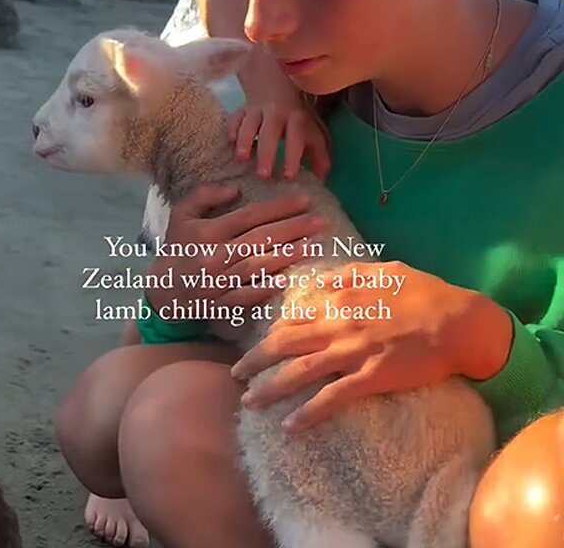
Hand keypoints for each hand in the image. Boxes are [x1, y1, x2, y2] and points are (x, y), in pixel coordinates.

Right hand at [143, 184, 325, 314]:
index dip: (278, 208)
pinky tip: (286, 281)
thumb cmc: (177, 248)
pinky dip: (264, 289)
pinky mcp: (220, 302)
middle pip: (258, 240)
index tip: (305, 200)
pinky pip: (245, 296)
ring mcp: (217, 281)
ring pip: (256, 266)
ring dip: (286, 256)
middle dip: (293, 229)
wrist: (162, 289)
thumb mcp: (181, 215)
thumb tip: (235, 190)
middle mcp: (213, 256)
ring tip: (313, 246)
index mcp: (206, 232)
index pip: (249, 216)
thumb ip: (203, 196)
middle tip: (321, 222)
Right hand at [228, 49, 330, 180]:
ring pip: (249, 124)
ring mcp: (256, 110)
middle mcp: (276, 113)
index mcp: (296, 119)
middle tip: (262, 175)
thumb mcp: (311, 134)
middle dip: (266, 153)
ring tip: (241, 158)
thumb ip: (318, 156)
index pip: (296, 137)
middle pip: (270, 132)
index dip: (293, 156)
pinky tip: (230, 144)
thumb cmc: (295, 120)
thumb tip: (321, 178)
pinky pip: (234, 119)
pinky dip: (231, 131)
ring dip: (244, 140)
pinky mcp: (241, 110)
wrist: (276, 86)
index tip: (289, 176)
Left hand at [230, 261, 512, 432]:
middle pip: (284, 344)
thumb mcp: (384, 270)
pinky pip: (332, 399)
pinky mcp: (372, 378)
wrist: (462, 322)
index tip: (255, 342)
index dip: (270, 331)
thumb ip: (348, 274)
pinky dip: (308, 414)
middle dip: (254, 360)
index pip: (292, 316)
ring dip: (269, 389)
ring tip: (249, 402)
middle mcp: (338, 325)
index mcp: (339, 298)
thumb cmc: (427, 294)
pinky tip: (290, 427)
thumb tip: (320, 279)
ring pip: (299, 372)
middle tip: (235, 374)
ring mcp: (353, 353)